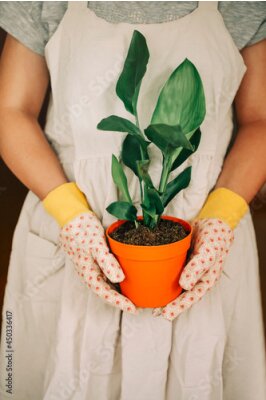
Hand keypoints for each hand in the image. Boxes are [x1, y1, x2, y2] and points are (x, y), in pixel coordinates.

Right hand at [42, 182, 136, 313]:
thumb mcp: (96, 245)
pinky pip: (104, 273)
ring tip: (132, 293)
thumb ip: (107, 263)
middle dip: (120, 299)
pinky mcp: (92, 258)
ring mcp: (90, 266)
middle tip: (136, 304)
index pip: (105, 293)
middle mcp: (89, 272)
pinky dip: (114, 277)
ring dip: (118, 290)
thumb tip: (119, 279)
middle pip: (105, 291)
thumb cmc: (83, 229)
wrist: (70, 215)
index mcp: (88, 273)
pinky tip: (123, 276)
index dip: (119, 302)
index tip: (133, 308)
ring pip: (105, 283)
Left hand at [153, 218, 232, 320]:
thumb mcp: (208, 252)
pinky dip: (159, 274)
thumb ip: (197, 267)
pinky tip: (149, 277)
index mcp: (204, 280)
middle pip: (179, 294)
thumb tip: (185, 285)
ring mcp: (185, 269)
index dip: (178, 307)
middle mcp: (194, 277)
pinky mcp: (178, 260)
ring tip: (147, 299)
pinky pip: (168, 269)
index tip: (165, 315)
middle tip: (152, 312)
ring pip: (172, 284)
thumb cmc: (215, 238)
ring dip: (161, 291)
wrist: (212, 222)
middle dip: (167, 304)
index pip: (190, 297)